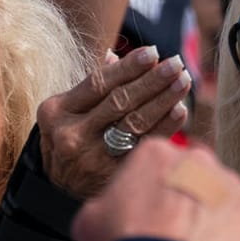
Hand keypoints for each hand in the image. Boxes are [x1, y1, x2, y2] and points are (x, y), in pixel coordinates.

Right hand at [36, 46, 191, 197]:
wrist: (60, 188)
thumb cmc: (69, 137)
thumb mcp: (68, 111)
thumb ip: (92, 87)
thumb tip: (115, 56)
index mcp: (56, 111)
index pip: (98, 83)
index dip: (127, 67)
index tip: (152, 52)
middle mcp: (72, 134)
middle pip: (120, 101)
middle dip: (151, 80)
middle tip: (176, 64)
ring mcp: (91, 157)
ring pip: (134, 122)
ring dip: (163, 100)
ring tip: (183, 81)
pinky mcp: (111, 175)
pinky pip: (144, 145)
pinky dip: (164, 126)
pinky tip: (179, 110)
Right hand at [71, 139, 239, 240]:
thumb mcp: (91, 219)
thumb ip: (106, 204)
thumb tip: (107, 211)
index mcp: (156, 154)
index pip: (158, 165)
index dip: (154, 192)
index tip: (153, 212)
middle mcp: (198, 160)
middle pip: (195, 178)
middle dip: (188, 201)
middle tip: (175, 232)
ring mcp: (230, 183)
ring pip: (224, 199)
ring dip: (214, 219)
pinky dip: (239, 239)